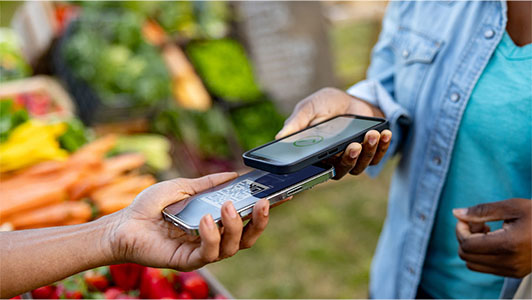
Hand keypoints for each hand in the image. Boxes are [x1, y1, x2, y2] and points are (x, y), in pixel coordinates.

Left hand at [105, 172, 269, 270]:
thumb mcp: (183, 187)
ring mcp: (202, 251)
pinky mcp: (188, 260)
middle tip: (262, 202)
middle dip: (259, 221)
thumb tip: (234, 174)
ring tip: (228, 206)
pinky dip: (211, 235)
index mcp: (215, 221)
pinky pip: (208, 252)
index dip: (265, 210)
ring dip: (234, 226)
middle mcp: (213, 238)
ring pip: (232, 247)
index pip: (246, 218)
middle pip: (247, 237)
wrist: (124, 223)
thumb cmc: (151, 206)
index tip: (283, 195)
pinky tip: (206, 220)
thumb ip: (208, 184)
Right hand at [276, 87, 391, 178]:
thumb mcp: (309, 108)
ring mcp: (352, 159)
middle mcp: (333, 161)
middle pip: (340, 170)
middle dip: (349, 158)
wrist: (350, 100)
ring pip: (359, 166)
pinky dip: (383, 146)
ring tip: (372, 134)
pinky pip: (376, 157)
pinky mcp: (370, 154)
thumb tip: (279, 137)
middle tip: (353, 145)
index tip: (325, 160)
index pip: (314, 171)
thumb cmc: (325, 105)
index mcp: (314, 155)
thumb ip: (297, 122)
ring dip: (367, 151)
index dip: (318, 172)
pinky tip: (384, 133)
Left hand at [453, 198, 531, 277]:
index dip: (461, 229)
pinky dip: (481, 254)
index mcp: (509, 244)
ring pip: (473, 264)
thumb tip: (456, 213)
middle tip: (479, 223)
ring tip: (486, 230)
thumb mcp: (511, 206)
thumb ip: (481, 210)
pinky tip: (493, 238)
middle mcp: (510, 262)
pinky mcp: (515, 273)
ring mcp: (513, 270)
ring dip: (472, 246)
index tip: (469, 218)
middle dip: (465, 237)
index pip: (467, 244)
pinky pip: (484, 267)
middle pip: (466, 256)